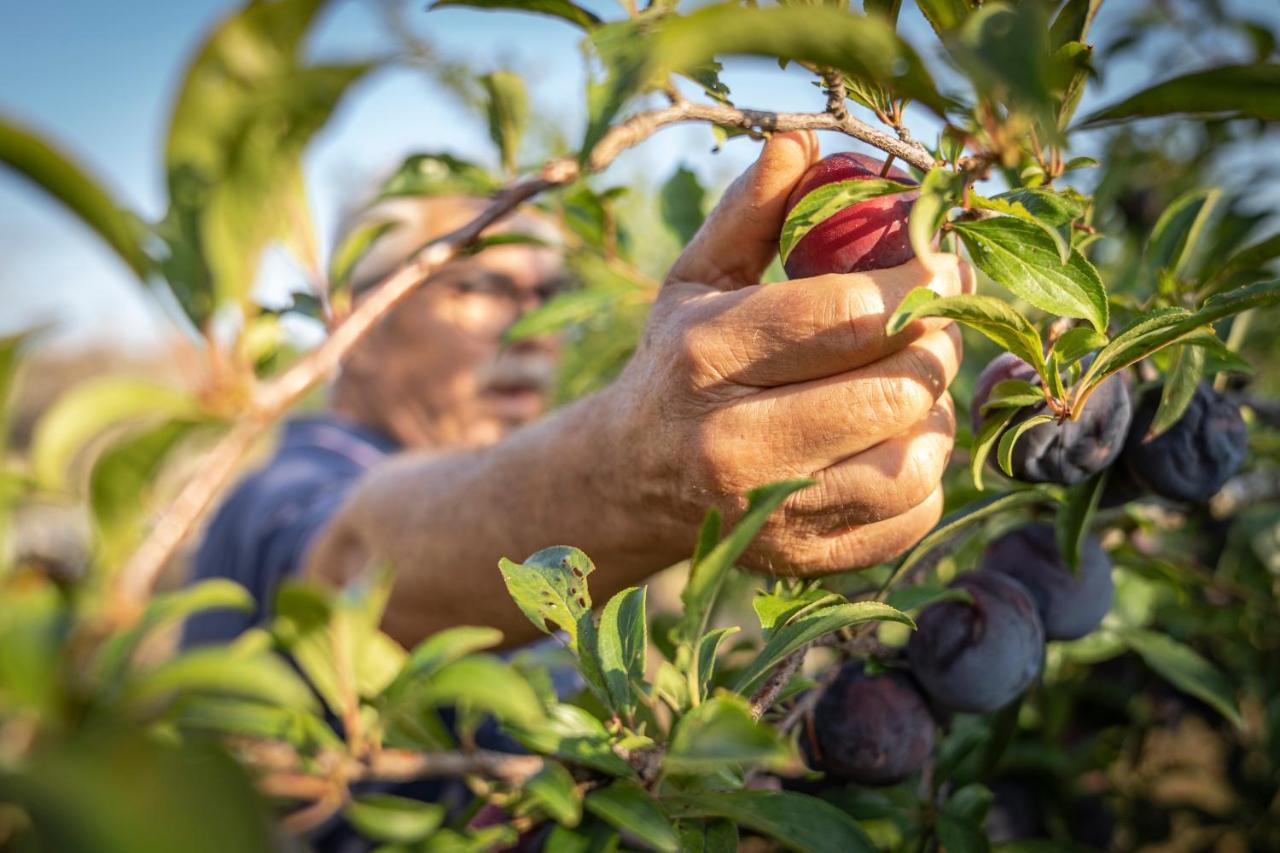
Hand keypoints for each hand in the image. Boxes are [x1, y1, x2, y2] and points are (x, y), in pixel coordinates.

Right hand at [598, 131, 971, 574]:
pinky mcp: (804, 562)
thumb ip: (750, 211)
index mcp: (706, 358)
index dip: (917, 278)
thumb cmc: (677, 362)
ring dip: (932, 411)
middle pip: (896, 388)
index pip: (846, 313)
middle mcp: (733, 445)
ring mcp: (771, 515)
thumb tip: (804, 138)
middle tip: (931, 319)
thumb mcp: (696, 278)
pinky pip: (915, 516)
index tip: (942, 258)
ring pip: (916, 458)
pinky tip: (891, 441)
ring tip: (906, 382)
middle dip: (934, 342)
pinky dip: (923, 472)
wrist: (632, 478)